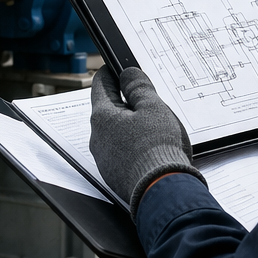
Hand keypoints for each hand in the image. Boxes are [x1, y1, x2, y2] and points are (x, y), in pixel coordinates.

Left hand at [89, 66, 202, 213]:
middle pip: (109, 110)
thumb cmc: (156, 148)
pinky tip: (150, 148)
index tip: (116, 68)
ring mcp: (104, 157)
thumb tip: (128, 74)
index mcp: (102, 116)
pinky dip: (133, 146)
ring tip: (154, 129)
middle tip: (147, 100)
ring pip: (116, 132)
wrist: (161, 189)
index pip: (100, 85)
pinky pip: (121, 151)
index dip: (110, 73)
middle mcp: (97, 137)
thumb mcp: (153, 107)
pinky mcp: (113, 173)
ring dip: (131, 126)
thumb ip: (139, 86)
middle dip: (126, 102)